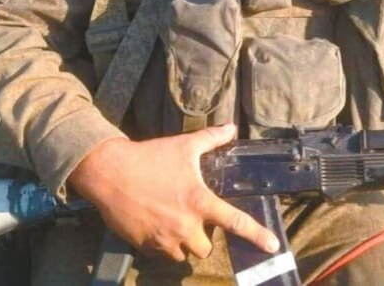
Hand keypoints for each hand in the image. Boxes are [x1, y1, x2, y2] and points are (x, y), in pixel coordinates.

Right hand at [68, 124, 279, 261]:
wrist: (110, 172)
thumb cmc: (150, 157)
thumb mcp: (184, 145)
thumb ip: (211, 139)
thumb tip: (231, 127)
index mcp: (199, 201)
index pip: (236, 222)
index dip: (257, 235)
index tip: (273, 246)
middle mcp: (185, 225)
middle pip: (206, 248)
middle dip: (204, 237)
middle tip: (194, 219)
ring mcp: (164, 239)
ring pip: (184, 254)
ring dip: (184, 243)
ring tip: (175, 222)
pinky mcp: (145, 246)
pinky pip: (161, 254)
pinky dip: (163, 244)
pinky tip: (157, 224)